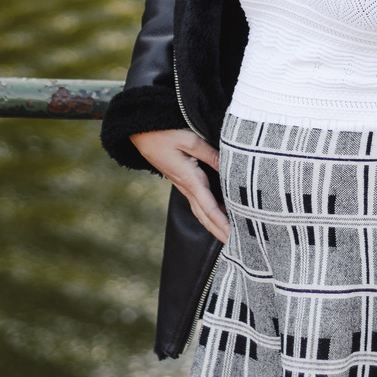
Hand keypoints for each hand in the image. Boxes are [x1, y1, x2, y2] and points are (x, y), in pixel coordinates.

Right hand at [129, 128, 229, 243]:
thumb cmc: (164, 133)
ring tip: (228, 235)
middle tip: (236, 245)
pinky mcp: (180, 180)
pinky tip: (216, 214)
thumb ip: (210, 155)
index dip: (222, 223)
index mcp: (189, 179)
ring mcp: (182, 184)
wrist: (139, 131)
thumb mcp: (190, 139)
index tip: (233, 237)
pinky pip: (196, 202)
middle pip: (205, 216)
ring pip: (200, 211)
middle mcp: (185, 186)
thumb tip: (229, 167)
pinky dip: (208, 213)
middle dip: (220, 231)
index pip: (209, 207)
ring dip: (213, 225)